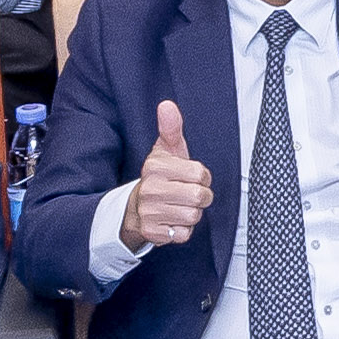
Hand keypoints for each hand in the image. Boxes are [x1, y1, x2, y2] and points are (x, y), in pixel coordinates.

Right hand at [117, 108, 211, 257]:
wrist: (136, 208)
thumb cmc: (160, 176)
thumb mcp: (166, 150)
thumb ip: (170, 128)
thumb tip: (167, 105)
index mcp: (156, 167)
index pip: (201, 174)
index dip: (202, 178)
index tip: (190, 178)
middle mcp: (150, 189)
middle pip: (200, 197)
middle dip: (200, 197)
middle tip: (188, 194)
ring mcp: (150, 213)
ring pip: (193, 216)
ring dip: (192, 214)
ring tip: (179, 207)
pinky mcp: (153, 233)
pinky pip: (184, 234)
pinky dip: (183, 230)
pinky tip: (172, 221)